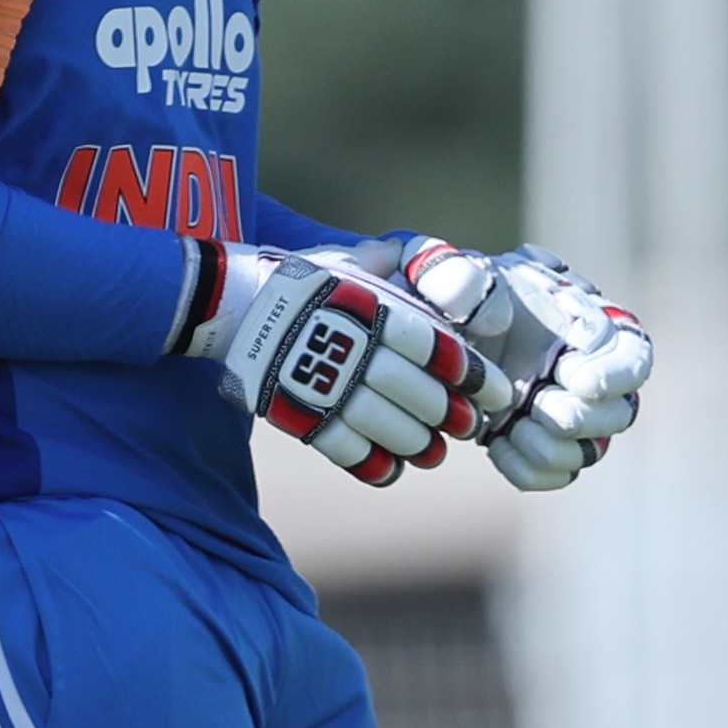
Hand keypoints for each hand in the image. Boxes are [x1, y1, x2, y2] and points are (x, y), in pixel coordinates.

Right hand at [179, 243, 514, 485]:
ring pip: (384, 425)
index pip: (434, 347)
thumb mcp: (347, 258)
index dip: (471, 375)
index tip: (494, 393)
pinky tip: (390, 469)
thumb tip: (430, 268)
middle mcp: (351, 347)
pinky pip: (341, 447)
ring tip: (434, 452)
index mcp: (370, 309)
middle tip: (470, 426)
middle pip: (415, 392)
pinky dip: (371, 463)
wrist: (233, 303)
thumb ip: (390, 260)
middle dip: (450, 415)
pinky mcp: (297, 412)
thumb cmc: (302, 280)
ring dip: (417, 444)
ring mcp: (322, 383)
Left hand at [396, 241, 651, 491]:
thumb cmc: (451, 298)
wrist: (433, 337)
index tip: (568, 372)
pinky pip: (557, 474)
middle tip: (541, 406)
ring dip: (552, 446)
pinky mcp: (547, 445)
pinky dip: (527, 467)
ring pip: (591, 450)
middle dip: (582, 417)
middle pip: (621, 412)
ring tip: (513, 425)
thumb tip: (495, 319)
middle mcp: (592, 375)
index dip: (610, 372)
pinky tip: (496, 443)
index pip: (632, 354)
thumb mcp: (444, 275)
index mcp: (588, 324)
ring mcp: (572, 415)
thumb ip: (460, 282)